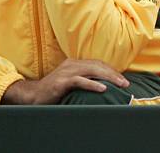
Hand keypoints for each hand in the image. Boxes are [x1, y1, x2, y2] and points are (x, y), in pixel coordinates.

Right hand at [1, 59, 128, 104]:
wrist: (33, 95)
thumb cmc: (54, 90)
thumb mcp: (71, 82)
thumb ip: (84, 79)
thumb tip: (103, 84)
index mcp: (75, 63)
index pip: (98, 63)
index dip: (111, 70)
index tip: (122, 78)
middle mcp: (72, 64)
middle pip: (98, 66)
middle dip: (114, 74)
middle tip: (126, 83)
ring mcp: (66, 72)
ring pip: (92, 71)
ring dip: (108, 78)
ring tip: (120, 84)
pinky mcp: (61, 82)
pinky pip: (80, 81)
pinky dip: (92, 84)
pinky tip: (102, 89)